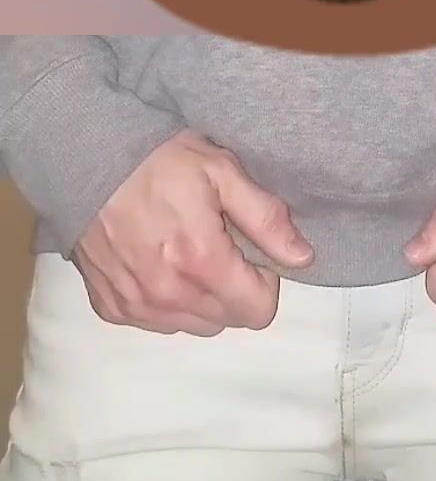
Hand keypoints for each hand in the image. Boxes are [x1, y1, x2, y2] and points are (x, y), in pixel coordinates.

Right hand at [73, 131, 313, 335]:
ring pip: (192, 325)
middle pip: (226, 320)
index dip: (263, 284)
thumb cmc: (158, 159)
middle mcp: (169, 294)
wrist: (86, 156)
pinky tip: (155, 264)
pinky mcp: (110, 306)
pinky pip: (154, 322)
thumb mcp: (223, 172)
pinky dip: (162, 302)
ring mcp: (136, 305)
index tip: (249, 255)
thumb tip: (303, 257)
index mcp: (203, 263)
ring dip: (199, 299)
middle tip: (216, 247)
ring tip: (184, 254)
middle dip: (232, 290)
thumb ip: (267, 219)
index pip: (258, 311)